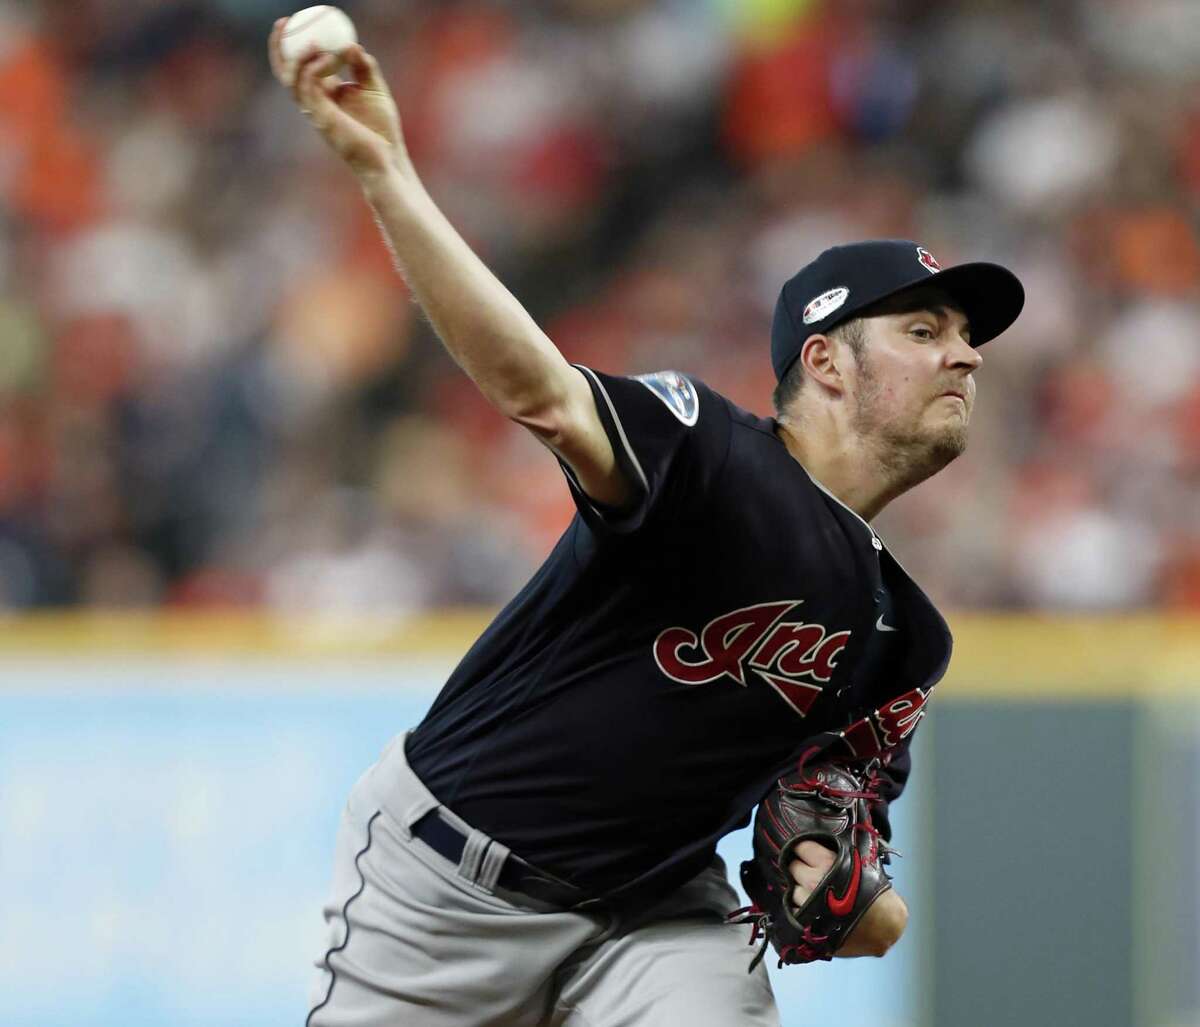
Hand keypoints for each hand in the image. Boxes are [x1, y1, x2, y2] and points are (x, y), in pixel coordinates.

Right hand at [267, 19, 407, 180]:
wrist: (388, 157)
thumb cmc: (383, 130)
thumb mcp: (375, 89)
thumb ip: (364, 66)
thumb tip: (352, 44)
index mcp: (324, 96)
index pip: (300, 69)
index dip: (293, 46)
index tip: (296, 21)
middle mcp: (314, 104)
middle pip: (285, 73)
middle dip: (279, 47)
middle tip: (284, 22)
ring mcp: (315, 112)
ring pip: (294, 79)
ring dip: (301, 56)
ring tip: (314, 40)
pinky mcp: (322, 117)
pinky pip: (311, 86)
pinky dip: (317, 68)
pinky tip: (331, 56)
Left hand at [789, 841, 907, 956]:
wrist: (884, 928)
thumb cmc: (877, 893)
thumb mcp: (863, 862)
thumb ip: (845, 849)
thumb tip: (840, 835)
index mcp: (826, 862)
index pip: (801, 847)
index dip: (804, 849)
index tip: (807, 852)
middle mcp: (812, 880)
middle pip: (794, 868)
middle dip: (801, 868)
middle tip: (812, 872)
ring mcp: (807, 903)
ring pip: (793, 890)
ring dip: (801, 890)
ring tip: (815, 894)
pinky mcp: (806, 923)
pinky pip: (795, 910)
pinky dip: (801, 909)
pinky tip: (815, 909)